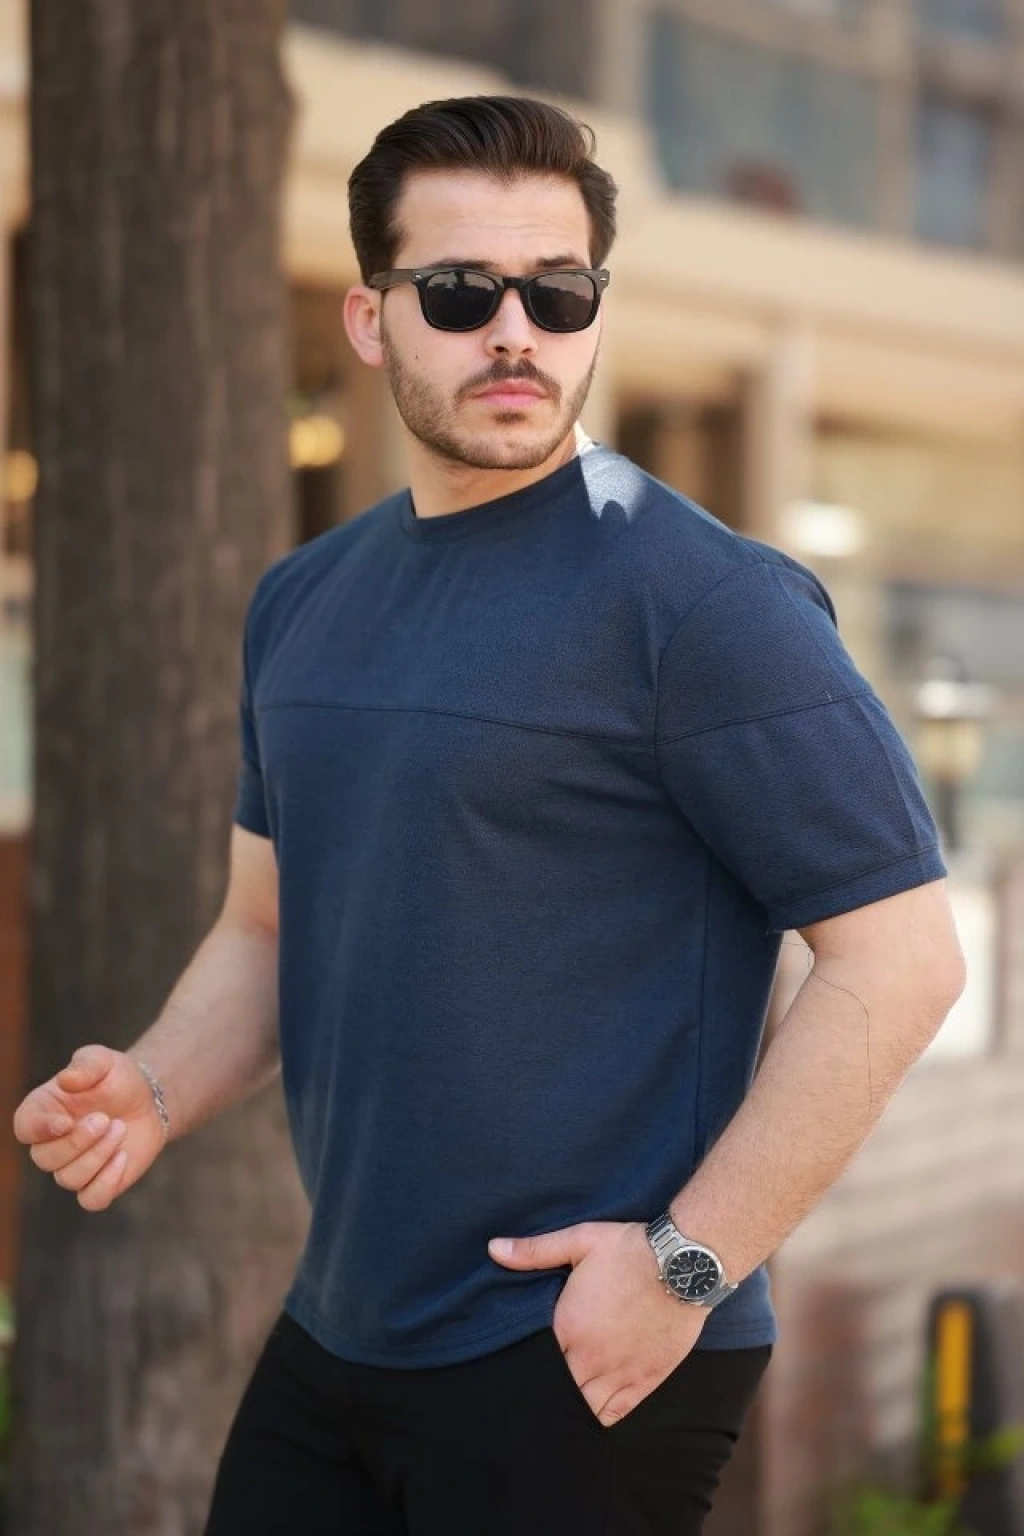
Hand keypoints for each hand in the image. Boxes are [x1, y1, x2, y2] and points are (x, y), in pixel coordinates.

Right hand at [13, 1045, 166, 1210]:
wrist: (148, 1100)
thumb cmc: (117, 1079)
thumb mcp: (104, 1061)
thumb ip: (86, 1065)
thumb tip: (66, 1080)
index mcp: (43, 1111)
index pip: (24, 1128)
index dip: (39, 1129)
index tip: (65, 1121)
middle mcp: (51, 1143)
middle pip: (45, 1159)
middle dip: (77, 1141)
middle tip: (106, 1119)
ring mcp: (72, 1166)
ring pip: (68, 1179)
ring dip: (98, 1155)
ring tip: (120, 1129)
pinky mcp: (97, 1184)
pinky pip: (91, 1200)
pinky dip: (107, 1182)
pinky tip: (123, 1157)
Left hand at [489, 1220, 706, 1426]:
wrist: (683, 1264)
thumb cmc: (629, 1249)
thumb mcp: (578, 1241)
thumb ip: (533, 1250)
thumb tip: (494, 1248)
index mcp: (568, 1327)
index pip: (535, 1361)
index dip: (525, 1364)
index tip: (517, 1365)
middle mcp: (590, 1357)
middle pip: (556, 1389)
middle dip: (546, 1387)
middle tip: (537, 1387)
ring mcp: (619, 1372)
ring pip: (583, 1407)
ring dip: (571, 1404)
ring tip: (562, 1399)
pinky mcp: (645, 1380)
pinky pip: (615, 1412)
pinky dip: (600, 1415)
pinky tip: (592, 1408)